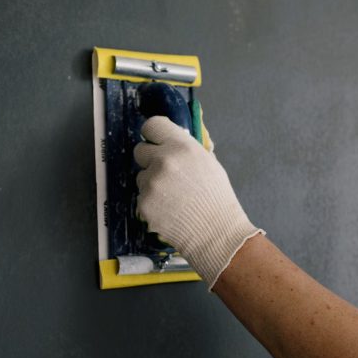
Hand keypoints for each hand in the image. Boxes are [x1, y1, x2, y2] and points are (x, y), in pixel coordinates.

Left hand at [134, 116, 262, 288]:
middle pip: (140, 151)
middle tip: (166, 174)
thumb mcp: (209, 163)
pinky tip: (169, 211)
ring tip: (174, 198)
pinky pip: (142, 197)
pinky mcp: (144, 203)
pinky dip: (152, 204)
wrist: (216, 232)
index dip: (153, 135)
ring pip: (141, 177)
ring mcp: (152, 183)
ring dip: (152, 185)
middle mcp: (164, 160)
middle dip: (150, 160)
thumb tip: (172, 141)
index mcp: (182, 146)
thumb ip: (187, 149)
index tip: (155, 142)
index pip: (152, 126)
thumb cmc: (217, 198)